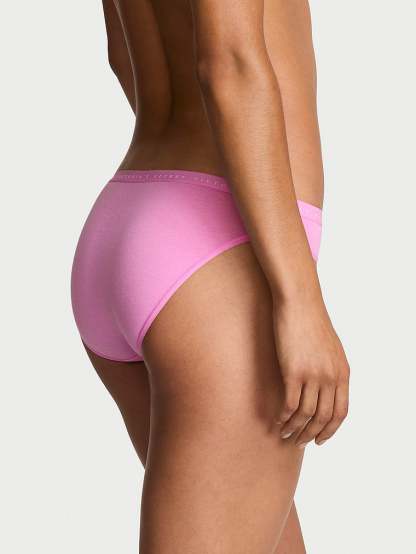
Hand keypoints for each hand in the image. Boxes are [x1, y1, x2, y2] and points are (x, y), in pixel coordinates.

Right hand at [273, 293, 349, 447]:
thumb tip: (327, 388)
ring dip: (295, 429)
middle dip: (311, 434)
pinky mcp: (293, 372)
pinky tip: (278, 420)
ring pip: (306, 414)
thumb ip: (332, 370)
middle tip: (300, 442)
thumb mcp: (331, 349)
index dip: (330, 430)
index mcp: (342, 372)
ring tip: (285, 434)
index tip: (320, 440)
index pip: (340, 412)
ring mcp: (313, 375)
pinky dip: (284, 417)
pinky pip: (290, 404)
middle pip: (323, 417)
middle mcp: (331, 377)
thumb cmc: (312, 322)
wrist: (299, 303)